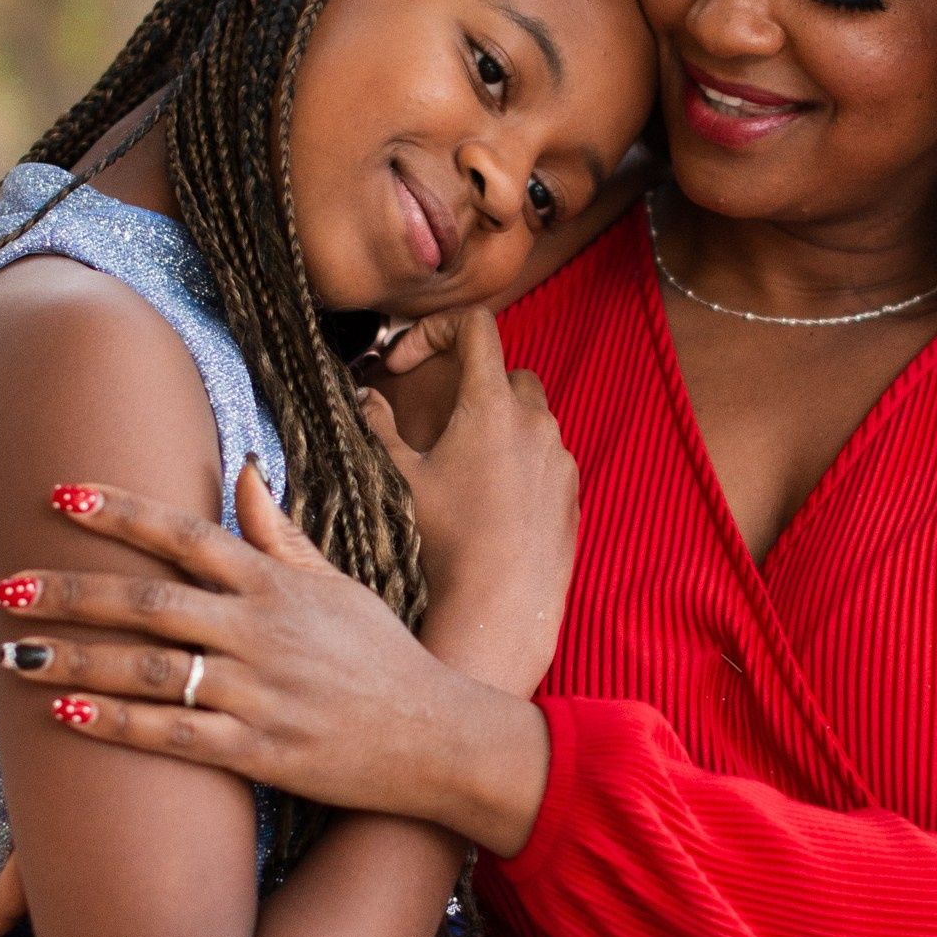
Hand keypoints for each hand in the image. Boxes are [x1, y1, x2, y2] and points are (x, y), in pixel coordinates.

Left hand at [0, 460, 553, 846]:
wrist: (438, 738)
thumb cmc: (384, 656)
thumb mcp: (337, 583)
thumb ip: (279, 532)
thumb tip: (242, 468)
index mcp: (275, 583)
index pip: (184, 533)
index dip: (119, 512)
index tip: (58, 494)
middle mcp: (261, 631)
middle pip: (148, 602)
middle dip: (69, 593)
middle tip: (3, 584)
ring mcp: (258, 692)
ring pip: (148, 670)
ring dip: (74, 663)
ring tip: (11, 658)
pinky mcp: (258, 751)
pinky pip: (173, 736)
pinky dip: (117, 727)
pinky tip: (64, 720)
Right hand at [359, 310, 577, 681]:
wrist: (497, 610)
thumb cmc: (445, 543)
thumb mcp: (398, 478)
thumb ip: (376, 424)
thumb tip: (364, 396)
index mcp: (492, 405)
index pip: (475, 326)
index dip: (435, 330)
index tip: (403, 363)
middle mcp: (537, 424)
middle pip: (509, 372)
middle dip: (471, 381)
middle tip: (436, 415)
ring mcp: (560, 461)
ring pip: (533, 418)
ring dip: (499, 424)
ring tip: (461, 463)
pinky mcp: (572, 496)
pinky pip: (547, 460)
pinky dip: (520, 462)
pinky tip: (489, 500)